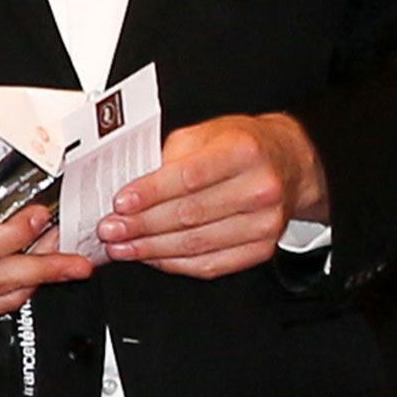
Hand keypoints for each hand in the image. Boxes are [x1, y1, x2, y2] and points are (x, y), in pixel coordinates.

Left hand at [98, 112, 326, 278]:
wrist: (286, 162)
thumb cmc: (240, 144)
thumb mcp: (204, 133)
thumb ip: (170, 156)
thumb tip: (132, 185)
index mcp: (243, 152)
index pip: (188, 177)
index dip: (150, 193)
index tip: (121, 203)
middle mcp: (260, 188)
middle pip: (190, 215)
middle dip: (142, 225)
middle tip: (110, 229)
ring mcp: (265, 223)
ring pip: (198, 244)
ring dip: (152, 249)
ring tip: (123, 247)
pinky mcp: (262, 248)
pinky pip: (213, 264)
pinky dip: (176, 264)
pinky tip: (152, 257)